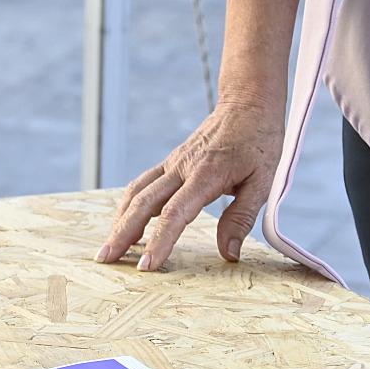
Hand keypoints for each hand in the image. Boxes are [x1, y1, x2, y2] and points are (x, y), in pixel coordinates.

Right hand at [96, 97, 288, 271]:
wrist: (247, 103)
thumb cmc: (258, 140)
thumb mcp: (263, 181)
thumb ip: (242, 218)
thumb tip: (229, 253)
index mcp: (206, 174)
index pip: (175, 213)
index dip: (159, 240)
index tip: (147, 265)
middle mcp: (182, 167)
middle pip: (143, 203)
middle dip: (122, 234)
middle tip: (107, 260)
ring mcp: (173, 163)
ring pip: (137, 192)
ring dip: (120, 220)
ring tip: (110, 247)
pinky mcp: (171, 162)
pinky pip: (143, 184)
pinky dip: (129, 206)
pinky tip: (125, 223)